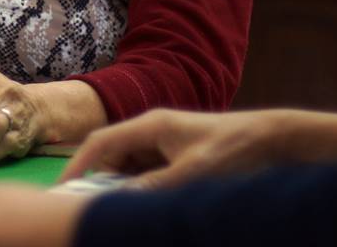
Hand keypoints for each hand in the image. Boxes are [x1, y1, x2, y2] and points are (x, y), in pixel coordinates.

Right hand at [61, 108, 287, 188]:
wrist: (273, 140)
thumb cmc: (233, 150)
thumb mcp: (193, 172)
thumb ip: (154, 186)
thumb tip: (118, 201)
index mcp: (150, 125)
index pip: (101, 142)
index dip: (78, 164)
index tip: (63, 190)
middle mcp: (152, 131)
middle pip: (113, 157)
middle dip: (105, 182)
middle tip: (103, 210)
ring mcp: (164, 143)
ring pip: (131, 168)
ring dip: (128, 188)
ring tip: (131, 210)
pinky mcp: (177, 156)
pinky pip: (149, 173)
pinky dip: (145, 189)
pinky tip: (152, 204)